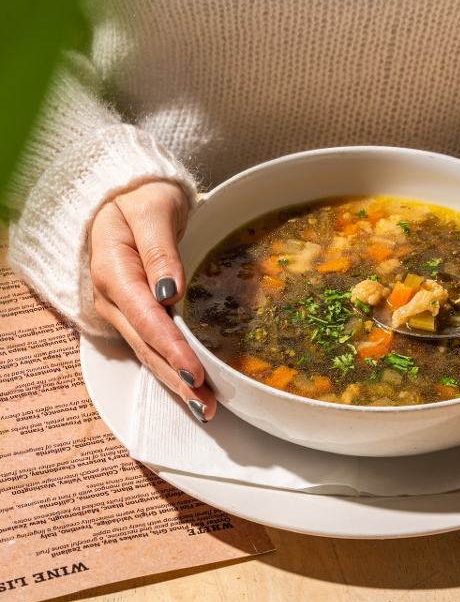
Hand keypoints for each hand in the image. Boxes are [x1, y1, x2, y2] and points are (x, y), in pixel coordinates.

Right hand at [89, 179, 216, 419]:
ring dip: (174, 381)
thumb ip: (160, 251)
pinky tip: (191, 386)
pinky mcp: (132, 314)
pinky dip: (170, 367)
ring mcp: (120, 309)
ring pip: (147, 352)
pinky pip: (150, 345)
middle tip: (206, 403)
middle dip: (176, 377)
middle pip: (145, 345)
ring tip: (203, 406)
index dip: (171, 346)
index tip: (195, 370)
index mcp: (113, 271)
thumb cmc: (141, 198)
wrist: (125, 194)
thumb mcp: (152, 211)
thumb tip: (171, 292)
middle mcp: (112, 298)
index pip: (145, 317)